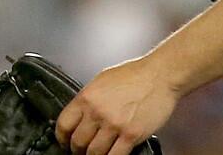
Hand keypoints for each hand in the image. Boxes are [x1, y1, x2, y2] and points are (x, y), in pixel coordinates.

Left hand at [55, 56, 179, 154]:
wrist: (160, 75)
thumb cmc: (135, 75)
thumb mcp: (102, 80)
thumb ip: (89, 99)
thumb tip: (79, 116)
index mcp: (87, 97)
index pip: (63, 125)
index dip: (62, 138)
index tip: (65, 142)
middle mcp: (97, 112)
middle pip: (77, 142)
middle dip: (78, 150)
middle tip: (81, 151)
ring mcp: (114, 125)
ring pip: (94, 153)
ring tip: (97, 154)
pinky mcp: (131, 135)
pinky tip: (112, 153)